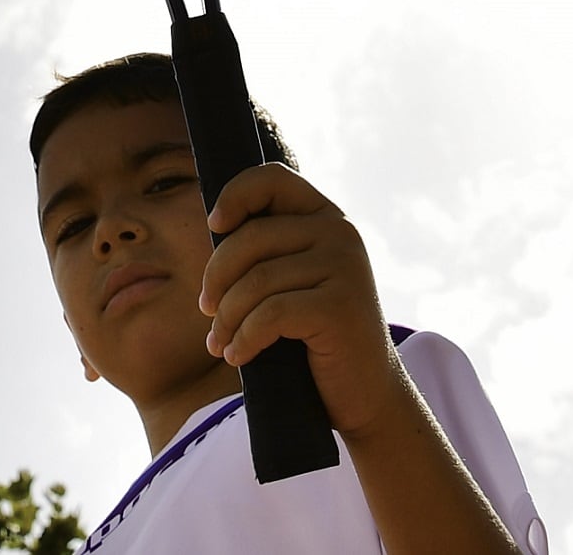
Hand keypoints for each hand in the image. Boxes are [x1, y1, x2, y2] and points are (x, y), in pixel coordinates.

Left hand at [199, 164, 422, 446]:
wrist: (365, 392)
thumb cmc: (317, 337)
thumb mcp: (295, 280)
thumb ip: (269, 250)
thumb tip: (215, 224)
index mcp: (327, 218)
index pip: (274, 179)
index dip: (236, 194)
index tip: (215, 225)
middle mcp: (340, 233)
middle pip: (251, 237)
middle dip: (216, 278)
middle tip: (206, 312)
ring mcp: (344, 267)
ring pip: (256, 281)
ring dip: (225, 317)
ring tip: (218, 342)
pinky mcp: (339, 306)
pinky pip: (270, 314)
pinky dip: (244, 338)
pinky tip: (237, 355)